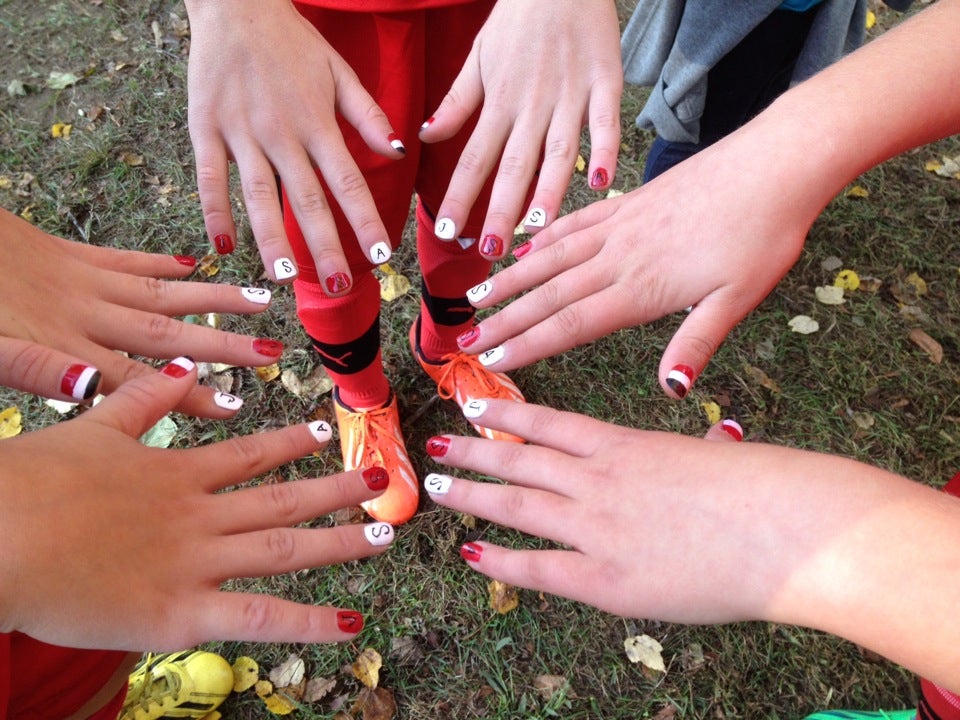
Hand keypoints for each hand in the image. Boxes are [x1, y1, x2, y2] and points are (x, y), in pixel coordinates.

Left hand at [0, 209, 278, 417]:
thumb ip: (34, 369)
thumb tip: (93, 387)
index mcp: (60, 344)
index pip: (138, 379)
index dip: (189, 395)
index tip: (235, 407)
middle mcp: (84, 312)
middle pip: (166, 335)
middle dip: (222, 347)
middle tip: (273, 354)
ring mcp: (80, 278)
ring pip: (160, 293)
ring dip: (212, 301)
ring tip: (260, 301)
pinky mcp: (68, 252)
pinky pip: (125, 259)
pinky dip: (160, 263)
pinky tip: (191, 264)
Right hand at [0, 358, 393, 650]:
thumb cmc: (31, 484)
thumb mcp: (93, 426)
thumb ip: (145, 399)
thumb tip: (185, 368)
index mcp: (178, 473)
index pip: (251, 455)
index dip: (293, 445)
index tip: (326, 434)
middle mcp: (200, 515)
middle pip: (283, 500)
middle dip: (336, 489)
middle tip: (381, 478)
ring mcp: (198, 563)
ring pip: (287, 550)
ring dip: (341, 541)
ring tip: (386, 533)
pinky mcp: (183, 614)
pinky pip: (260, 619)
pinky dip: (309, 624)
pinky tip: (353, 623)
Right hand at [185, 0, 399, 285]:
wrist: (234, 3)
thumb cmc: (293, 41)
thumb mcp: (339, 70)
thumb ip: (367, 115)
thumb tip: (397, 152)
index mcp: (318, 122)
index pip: (348, 181)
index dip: (364, 220)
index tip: (380, 256)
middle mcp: (282, 133)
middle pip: (307, 199)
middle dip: (325, 246)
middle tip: (340, 285)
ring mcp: (241, 132)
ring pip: (259, 195)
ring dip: (272, 238)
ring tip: (284, 277)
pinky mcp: (205, 128)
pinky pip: (210, 177)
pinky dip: (215, 211)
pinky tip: (223, 247)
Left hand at [423, 0, 622, 258]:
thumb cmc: (518, 18)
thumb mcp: (478, 56)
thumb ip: (457, 102)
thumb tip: (426, 138)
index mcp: (499, 101)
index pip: (474, 157)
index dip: (460, 196)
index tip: (446, 233)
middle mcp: (531, 105)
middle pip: (513, 164)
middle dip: (500, 209)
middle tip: (490, 250)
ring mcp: (570, 95)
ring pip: (557, 150)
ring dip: (547, 190)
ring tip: (535, 227)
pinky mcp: (605, 82)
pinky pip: (605, 121)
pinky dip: (603, 150)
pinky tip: (599, 182)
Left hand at [423, 400, 760, 622]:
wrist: (784, 528)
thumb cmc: (765, 489)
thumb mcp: (720, 456)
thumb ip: (702, 451)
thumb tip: (721, 440)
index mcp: (626, 445)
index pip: (551, 424)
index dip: (508, 416)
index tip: (476, 408)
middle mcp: (599, 479)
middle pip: (520, 460)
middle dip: (474, 453)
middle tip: (435, 447)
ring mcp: (597, 526)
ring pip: (517, 504)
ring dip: (472, 494)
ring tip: (436, 488)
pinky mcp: (606, 579)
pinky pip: (539, 568)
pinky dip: (501, 560)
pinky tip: (472, 553)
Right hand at [457, 139, 811, 396]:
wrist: (775, 163)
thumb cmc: (763, 235)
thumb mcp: (739, 298)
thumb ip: (697, 343)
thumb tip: (671, 390)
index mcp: (642, 288)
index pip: (571, 324)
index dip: (527, 344)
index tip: (491, 361)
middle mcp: (619, 256)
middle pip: (549, 294)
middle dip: (504, 320)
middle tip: (466, 340)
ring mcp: (621, 225)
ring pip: (552, 257)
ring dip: (512, 280)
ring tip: (478, 296)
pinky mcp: (630, 202)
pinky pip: (575, 222)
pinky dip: (546, 238)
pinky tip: (527, 248)